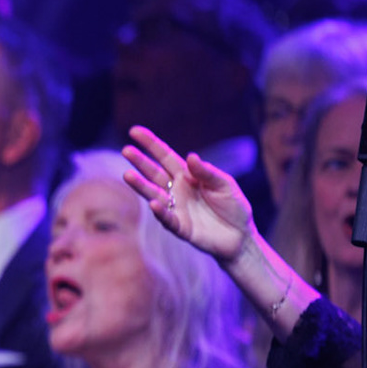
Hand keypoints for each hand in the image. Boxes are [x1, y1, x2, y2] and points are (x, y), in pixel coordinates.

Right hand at [121, 125, 253, 263]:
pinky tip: (154, 203)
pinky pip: (167, 218)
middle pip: (154, 173)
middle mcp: (176, 190)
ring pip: (154, 194)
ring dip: (140, 185)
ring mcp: (175, 208)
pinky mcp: (180, 227)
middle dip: (140, 161)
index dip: (150, 144)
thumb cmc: (233, 206)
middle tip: (126, 150)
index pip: (164, 156)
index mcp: (187, 175)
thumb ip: (207, 172)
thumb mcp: (225, 185)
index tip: (134, 131)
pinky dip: (160, 212)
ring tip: (127, 175)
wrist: (240, 236)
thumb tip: (190, 156)